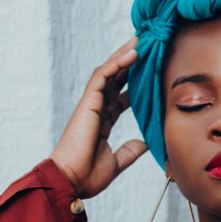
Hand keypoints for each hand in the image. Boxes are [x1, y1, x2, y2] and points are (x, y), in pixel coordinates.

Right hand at [48, 36, 149, 197]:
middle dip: (129, 62)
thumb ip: (129, 151)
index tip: (149, 74)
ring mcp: (91, 104)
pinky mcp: (88, 103)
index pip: (119, 97)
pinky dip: (117, 63)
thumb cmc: (87, 175)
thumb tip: (144, 143)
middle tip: (146, 46)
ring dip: (123, 55)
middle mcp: (96, 110)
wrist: (71, 180)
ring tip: (140, 40)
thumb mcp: (116, 162)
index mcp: (102, 122)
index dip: (133, 85)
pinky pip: (102, 76)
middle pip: (114, 79)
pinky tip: (132, 53)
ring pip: (108, 72)